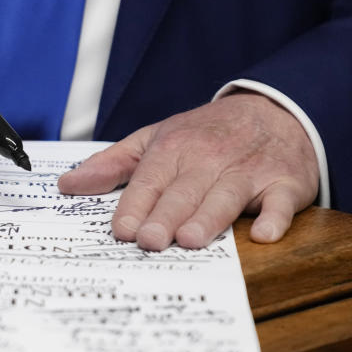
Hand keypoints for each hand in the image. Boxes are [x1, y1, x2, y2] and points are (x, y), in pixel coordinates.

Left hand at [57, 92, 319, 249]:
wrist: (274, 109)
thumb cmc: (205, 134)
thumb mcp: (155, 138)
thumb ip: (112, 164)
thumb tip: (66, 185)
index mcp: (173, 148)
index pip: (149, 180)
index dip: (134, 205)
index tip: (121, 230)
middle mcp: (208, 159)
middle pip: (184, 191)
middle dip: (166, 215)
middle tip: (150, 242)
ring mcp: (248, 171)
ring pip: (225, 195)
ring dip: (209, 217)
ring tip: (190, 239)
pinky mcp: (285, 182)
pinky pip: (281, 201)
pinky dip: (275, 216)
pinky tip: (264, 233)